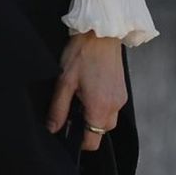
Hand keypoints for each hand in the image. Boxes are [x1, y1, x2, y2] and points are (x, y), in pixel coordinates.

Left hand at [47, 32, 127, 154]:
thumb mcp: (64, 82)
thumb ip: (58, 109)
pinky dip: (101, 106)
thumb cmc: (82, 53)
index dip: (78, 141)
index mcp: (100, 108)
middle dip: (86, 128)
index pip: (93, 141)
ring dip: (94, 116)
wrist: (101, 32)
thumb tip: (53, 129)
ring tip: (80, 97)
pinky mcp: (122, 91)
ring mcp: (121, 98)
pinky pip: (112, 107)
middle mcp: (114, 106)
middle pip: (101, 132)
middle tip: (71, 110)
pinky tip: (90, 90)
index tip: (67, 130)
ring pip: (107, 120)